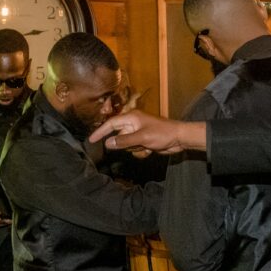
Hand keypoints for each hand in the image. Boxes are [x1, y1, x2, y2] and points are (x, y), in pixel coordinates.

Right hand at [89, 110, 203, 153]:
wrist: (179, 139)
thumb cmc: (162, 134)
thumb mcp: (142, 138)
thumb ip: (124, 141)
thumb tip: (108, 143)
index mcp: (131, 118)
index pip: (111, 124)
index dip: (100, 131)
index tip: (91, 140)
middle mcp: (133, 124)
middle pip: (119, 137)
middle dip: (125, 144)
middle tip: (137, 144)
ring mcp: (138, 133)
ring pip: (127, 145)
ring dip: (135, 149)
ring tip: (147, 146)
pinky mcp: (143, 142)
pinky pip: (135, 150)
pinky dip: (141, 152)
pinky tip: (151, 149)